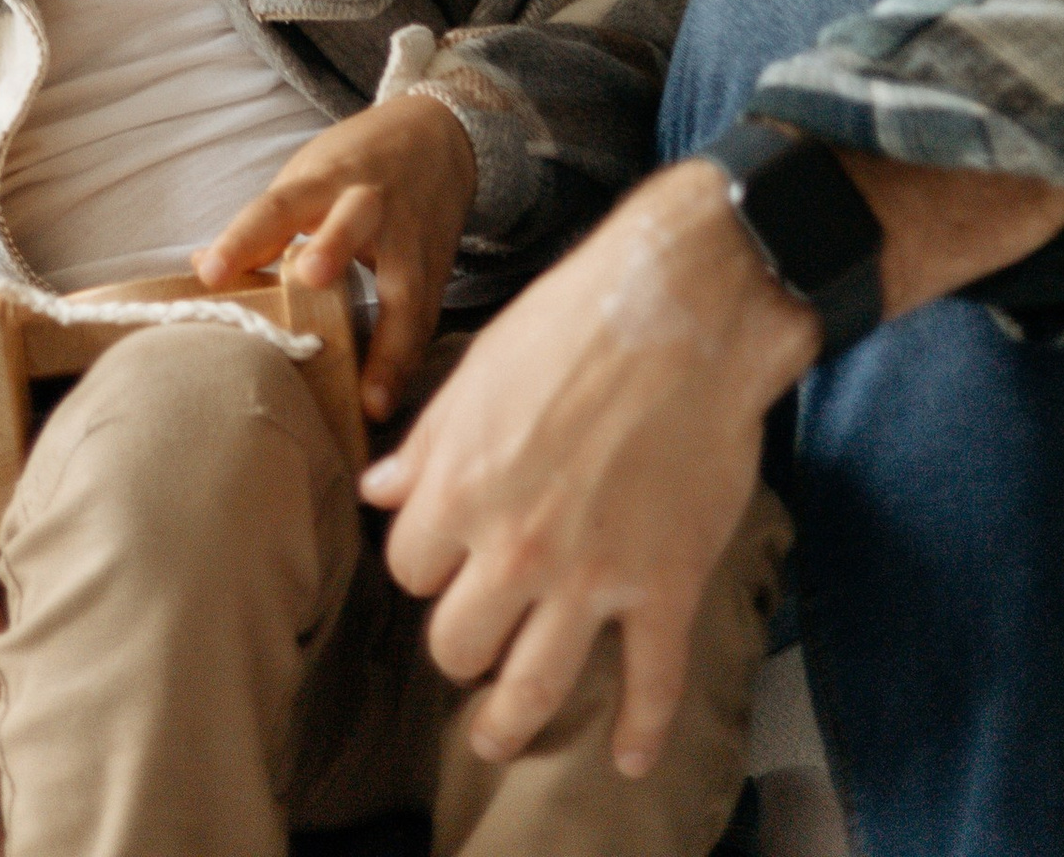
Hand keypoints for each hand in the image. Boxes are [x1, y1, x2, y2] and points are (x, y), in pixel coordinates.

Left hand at [191, 91, 478, 422]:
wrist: (437, 135)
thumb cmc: (354, 164)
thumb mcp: (307, 178)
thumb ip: (264, 227)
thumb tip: (201, 269)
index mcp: (324, 179)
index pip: (276, 205)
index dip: (243, 238)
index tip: (210, 273)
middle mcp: (369, 201)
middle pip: (351, 221)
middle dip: (333, 246)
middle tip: (310, 276)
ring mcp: (410, 237)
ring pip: (404, 286)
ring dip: (388, 344)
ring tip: (369, 399)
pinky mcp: (437, 269)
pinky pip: (425, 319)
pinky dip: (407, 362)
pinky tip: (387, 403)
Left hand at [361, 161, 813, 776]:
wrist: (686, 305)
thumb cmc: (575, 319)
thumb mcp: (478, 368)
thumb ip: (426, 443)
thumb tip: (376, 489)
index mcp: (461, 487)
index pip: (409, 568)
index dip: (425, 564)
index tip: (445, 560)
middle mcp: (516, 547)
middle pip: (457, 643)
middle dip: (459, 645)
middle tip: (475, 640)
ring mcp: (593, 577)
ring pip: (532, 687)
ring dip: (510, 723)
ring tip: (500, 737)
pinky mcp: (666, 586)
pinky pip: (652, 683)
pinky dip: (643, 730)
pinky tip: (633, 758)